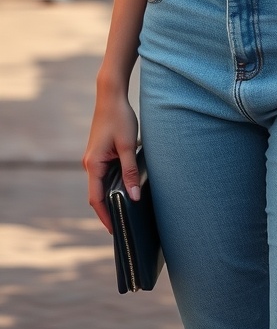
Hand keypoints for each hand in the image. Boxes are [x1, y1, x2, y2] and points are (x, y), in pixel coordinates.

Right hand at [82, 94, 139, 233]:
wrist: (111, 96)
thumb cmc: (120, 118)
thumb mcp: (129, 146)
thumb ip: (130, 172)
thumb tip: (133, 197)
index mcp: (93, 164)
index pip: (96, 199)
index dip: (105, 216)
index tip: (115, 231)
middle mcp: (90, 164)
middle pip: (97, 195)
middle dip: (109, 211)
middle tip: (124, 226)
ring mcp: (93, 159)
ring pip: (101, 185)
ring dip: (111, 198)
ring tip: (127, 212)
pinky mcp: (99, 153)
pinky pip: (104, 175)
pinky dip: (112, 185)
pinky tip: (126, 190)